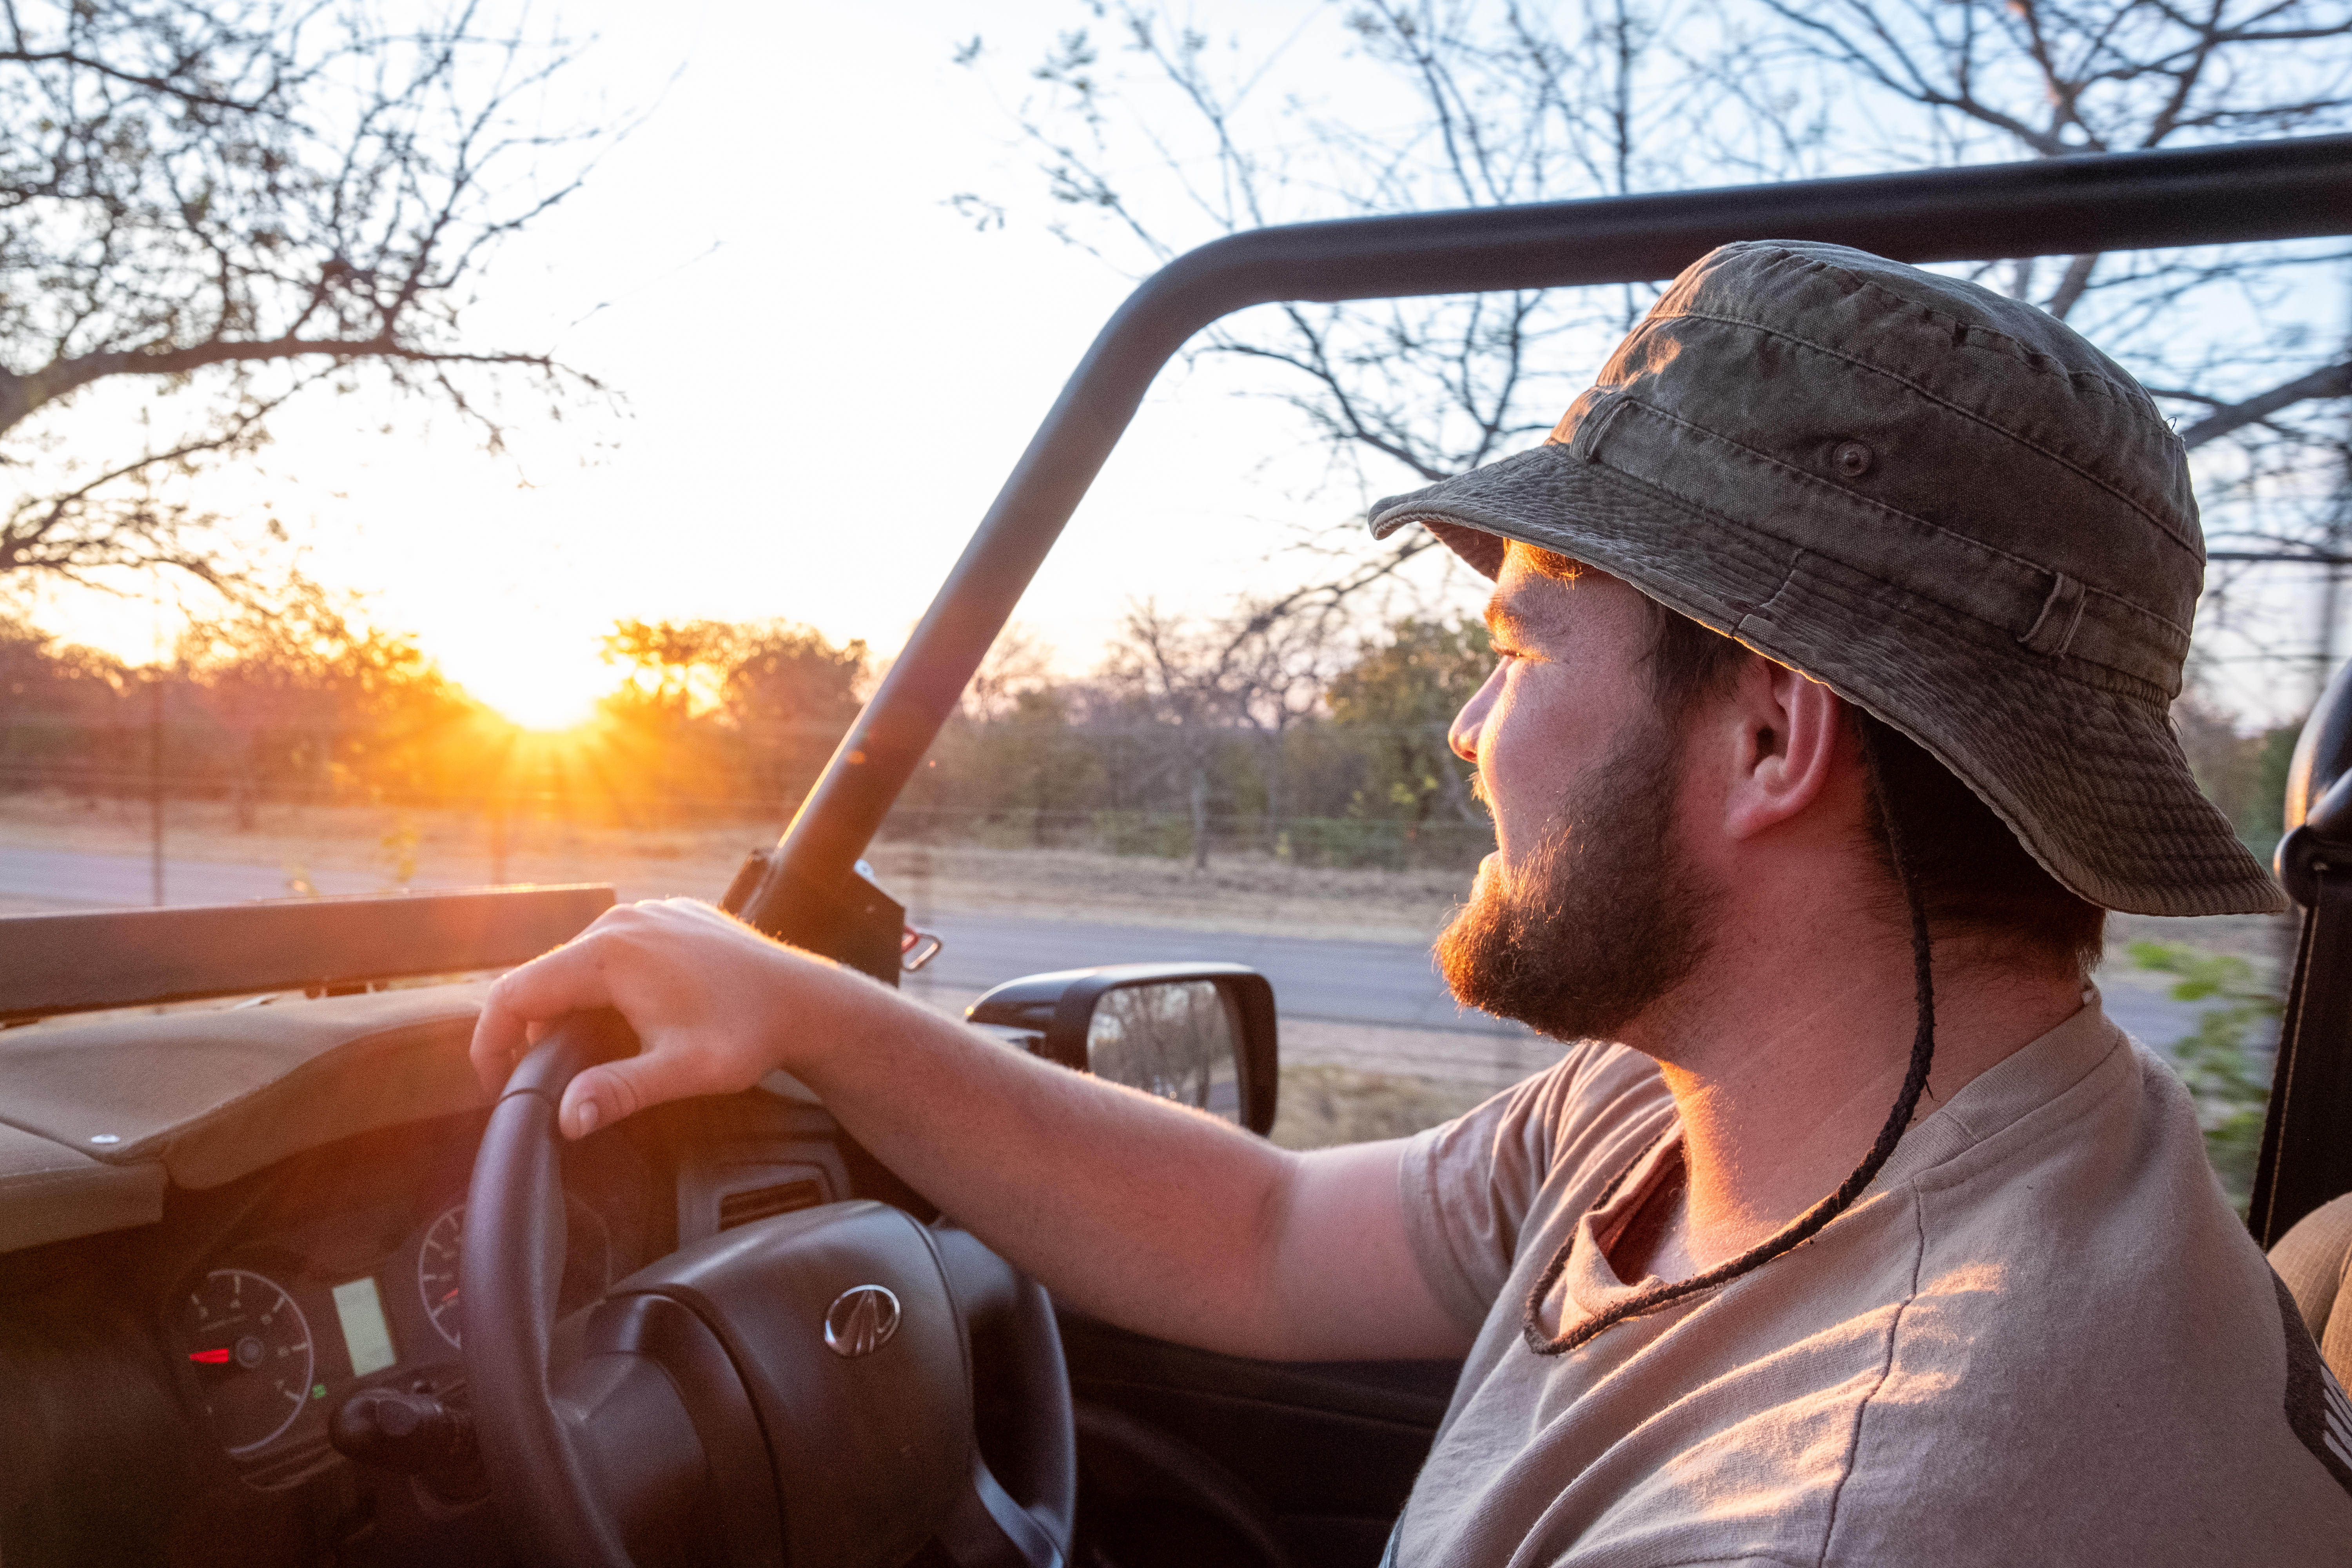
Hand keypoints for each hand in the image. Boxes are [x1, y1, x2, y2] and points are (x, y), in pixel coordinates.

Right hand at [469, 898, 855, 1139]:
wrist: (807, 1000)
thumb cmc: (749, 1033)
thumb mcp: (682, 1070)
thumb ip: (619, 1091)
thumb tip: (566, 1119)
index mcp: (610, 953)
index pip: (517, 992)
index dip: (492, 1040)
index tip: (496, 1081)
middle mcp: (622, 921)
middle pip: (544, 976)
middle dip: (530, 1029)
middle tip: (535, 1079)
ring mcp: (647, 914)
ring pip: (577, 963)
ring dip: (567, 1008)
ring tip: (578, 1057)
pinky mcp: (668, 918)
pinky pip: (613, 949)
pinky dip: (601, 986)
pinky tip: (620, 1022)